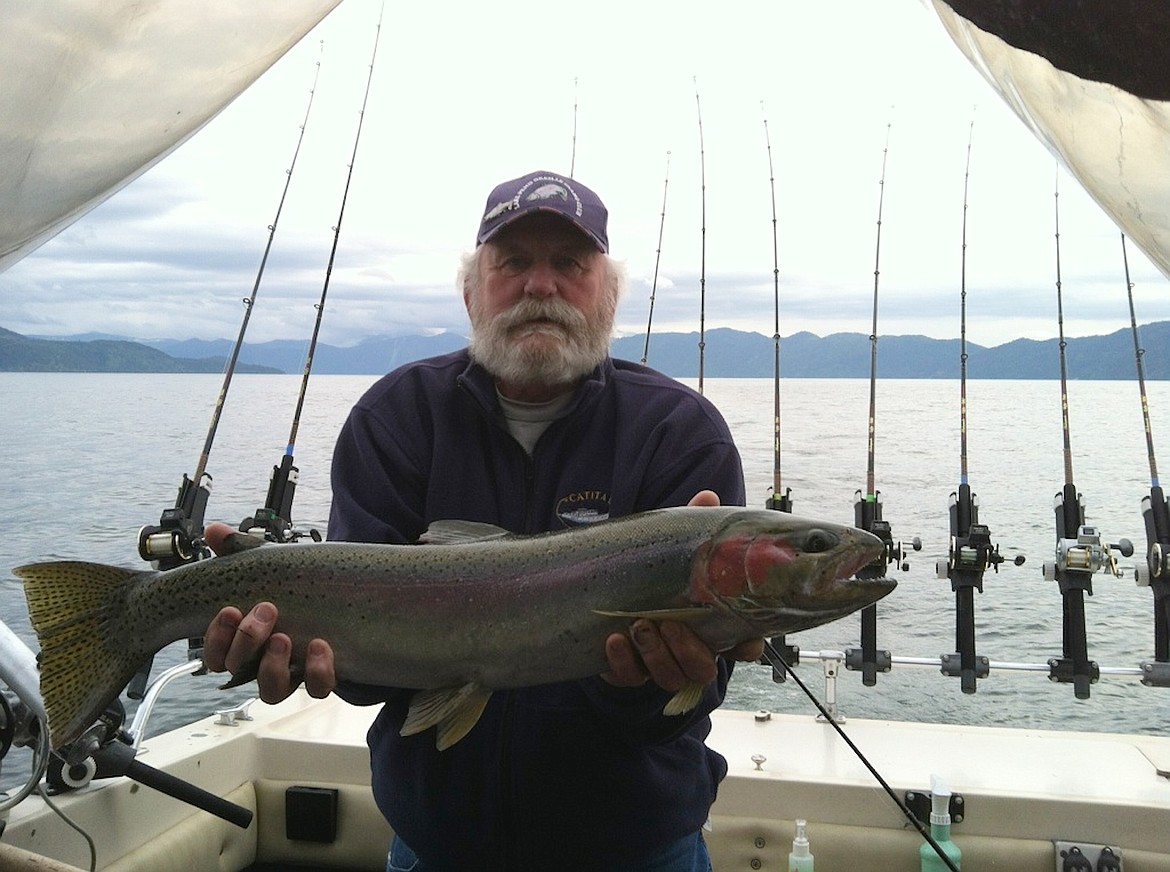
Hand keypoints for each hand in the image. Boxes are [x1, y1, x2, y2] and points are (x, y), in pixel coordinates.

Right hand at [200, 522, 336, 703]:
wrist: (343, 603)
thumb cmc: (294, 591)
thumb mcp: (269, 568)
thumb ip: (240, 550)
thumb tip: (213, 530)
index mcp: (243, 642)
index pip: (215, 654)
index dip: (216, 638)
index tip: (230, 610)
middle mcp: (261, 663)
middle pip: (238, 669)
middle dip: (247, 640)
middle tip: (266, 609)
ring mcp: (292, 673)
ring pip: (271, 690)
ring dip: (273, 666)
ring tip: (284, 637)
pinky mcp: (321, 676)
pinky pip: (316, 688)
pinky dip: (316, 672)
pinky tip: (320, 647)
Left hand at [600, 491, 764, 691]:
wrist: (608, 598)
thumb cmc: (656, 575)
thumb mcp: (675, 551)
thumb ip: (694, 529)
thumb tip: (707, 497)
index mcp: (712, 626)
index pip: (743, 646)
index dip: (746, 647)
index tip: (744, 641)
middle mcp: (689, 650)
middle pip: (703, 669)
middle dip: (689, 650)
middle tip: (671, 622)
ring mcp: (658, 664)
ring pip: (670, 676)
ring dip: (656, 655)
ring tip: (638, 625)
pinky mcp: (628, 670)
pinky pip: (629, 677)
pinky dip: (622, 662)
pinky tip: (613, 639)